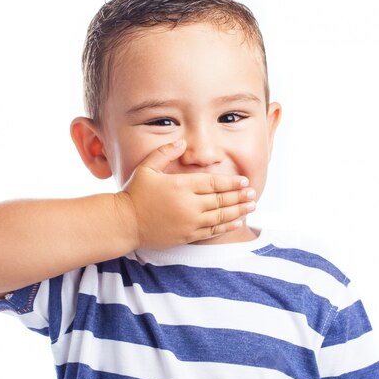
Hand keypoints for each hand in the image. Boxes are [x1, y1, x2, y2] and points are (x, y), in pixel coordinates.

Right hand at [116, 140, 255, 248]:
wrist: (125, 223)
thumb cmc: (135, 193)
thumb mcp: (147, 167)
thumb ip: (165, 152)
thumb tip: (183, 142)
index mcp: (181, 186)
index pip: (214, 183)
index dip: (231, 182)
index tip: (244, 181)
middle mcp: (189, 205)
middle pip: (221, 200)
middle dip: (240, 196)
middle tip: (253, 193)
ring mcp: (189, 222)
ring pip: (220, 217)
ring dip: (238, 211)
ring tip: (251, 206)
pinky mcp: (187, 236)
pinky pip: (212, 232)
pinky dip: (226, 227)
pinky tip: (237, 222)